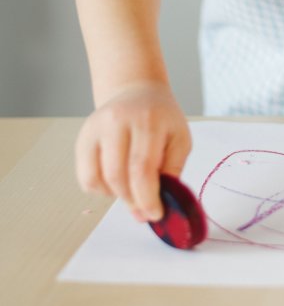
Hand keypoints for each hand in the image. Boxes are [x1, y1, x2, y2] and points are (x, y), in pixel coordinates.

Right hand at [75, 82, 191, 220]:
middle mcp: (117, 121)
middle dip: (132, 201)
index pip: (142, 168)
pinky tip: (117, 180)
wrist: (136, 91)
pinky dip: (101, 189)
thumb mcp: (179, 139)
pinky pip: (86, 177)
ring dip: (116, 195)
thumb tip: (152, 210)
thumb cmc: (161, 118)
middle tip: (145, 208)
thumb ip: (171, 172)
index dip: (147, 198)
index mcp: (147, 120)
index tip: (156, 214)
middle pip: (118, 176)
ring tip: (133, 187)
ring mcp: (95, 128)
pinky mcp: (83, 138)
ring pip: (98, 179)